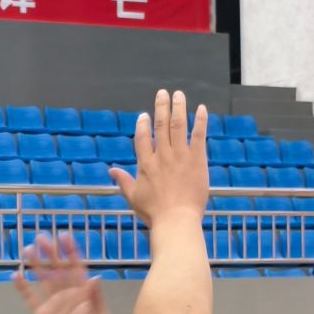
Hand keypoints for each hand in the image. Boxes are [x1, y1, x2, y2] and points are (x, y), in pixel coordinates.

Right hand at [21, 230, 109, 313]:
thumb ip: (95, 299)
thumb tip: (95, 277)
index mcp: (83, 293)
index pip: (76, 267)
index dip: (71, 251)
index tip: (64, 235)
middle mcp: (67, 294)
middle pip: (57, 268)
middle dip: (50, 252)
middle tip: (41, 236)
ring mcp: (53, 304)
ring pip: (43, 279)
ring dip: (36, 264)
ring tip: (27, 248)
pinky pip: (30, 297)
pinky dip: (23, 287)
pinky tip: (16, 274)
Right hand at [112, 87, 213, 236]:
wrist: (176, 220)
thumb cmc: (154, 213)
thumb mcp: (133, 197)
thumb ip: (123, 181)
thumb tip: (111, 171)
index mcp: (145, 164)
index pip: (142, 138)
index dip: (142, 125)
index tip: (144, 115)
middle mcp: (161, 155)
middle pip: (161, 125)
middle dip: (161, 107)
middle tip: (163, 93)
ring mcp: (179, 156)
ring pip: (178, 125)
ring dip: (179, 107)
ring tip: (179, 94)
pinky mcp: (196, 159)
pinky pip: (198, 135)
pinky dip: (200, 121)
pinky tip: (201, 109)